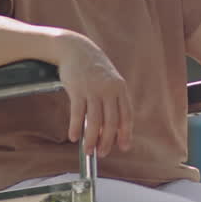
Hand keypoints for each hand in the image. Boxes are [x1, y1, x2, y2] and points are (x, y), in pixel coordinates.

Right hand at [57, 34, 132, 156]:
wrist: (75, 48)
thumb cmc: (93, 68)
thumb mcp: (109, 80)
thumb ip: (112, 100)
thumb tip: (108, 127)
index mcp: (120, 88)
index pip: (126, 115)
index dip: (125, 133)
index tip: (123, 147)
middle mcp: (109, 90)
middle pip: (112, 122)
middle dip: (107, 141)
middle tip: (102, 152)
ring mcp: (93, 89)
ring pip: (95, 121)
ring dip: (91, 139)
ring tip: (88, 150)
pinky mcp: (77, 89)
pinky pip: (78, 114)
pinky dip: (76, 128)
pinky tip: (74, 137)